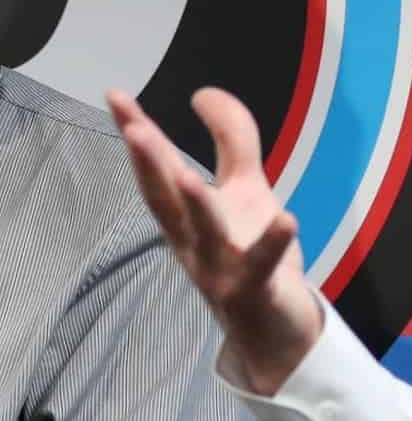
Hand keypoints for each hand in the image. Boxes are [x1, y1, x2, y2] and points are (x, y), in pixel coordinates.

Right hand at [106, 87, 322, 395]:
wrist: (273, 328)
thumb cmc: (251, 252)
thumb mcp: (244, 188)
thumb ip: (231, 139)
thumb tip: (203, 92)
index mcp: (187, 215)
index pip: (158, 168)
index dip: (136, 132)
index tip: (115, 96)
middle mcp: (193, 242)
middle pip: (165, 201)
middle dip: (149, 166)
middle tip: (134, 129)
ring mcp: (219, 269)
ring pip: (205, 236)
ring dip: (195, 207)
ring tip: (187, 176)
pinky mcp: (253, 290)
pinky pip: (262, 267)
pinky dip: (273, 244)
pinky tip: (287, 219)